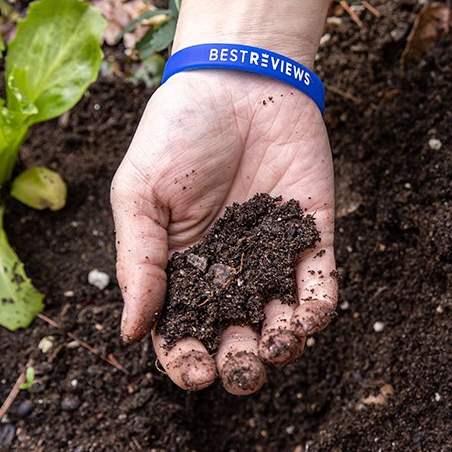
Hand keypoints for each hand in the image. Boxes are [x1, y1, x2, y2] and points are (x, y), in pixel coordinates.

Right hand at [110, 0, 337, 394]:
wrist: (236, 79)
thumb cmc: (176, 134)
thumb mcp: (140, 197)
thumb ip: (140, 263)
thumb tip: (132, 333)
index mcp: (180, 270)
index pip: (182, 333)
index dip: (189, 362)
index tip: (197, 373)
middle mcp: (227, 273)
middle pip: (235, 337)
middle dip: (240, 365)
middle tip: (242, 369)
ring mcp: (271, 257)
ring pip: (281, 321)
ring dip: (282, 345)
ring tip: (278, 345)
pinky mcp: (311, 236)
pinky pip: (320, 283)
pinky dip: (318, 307)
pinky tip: (309, 316)